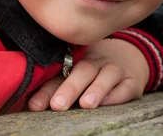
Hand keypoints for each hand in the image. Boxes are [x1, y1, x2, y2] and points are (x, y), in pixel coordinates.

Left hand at [28, 38, 148, 111]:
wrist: (130, 57)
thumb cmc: (93, 70)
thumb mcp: (74, 72)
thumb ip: (54, 85)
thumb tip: (30, 104)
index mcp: (76, 59)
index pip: (60, 73)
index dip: (47, 89)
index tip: (34, 105)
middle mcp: (96, 62)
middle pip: (83, 70)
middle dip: (70, 87)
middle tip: (58, 104)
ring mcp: (115, 70)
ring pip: (107, 75)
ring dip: (96, 89)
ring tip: (86, 104)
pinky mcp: (132, 81)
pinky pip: (126, 86)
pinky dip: (118, 94)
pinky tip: (108, 101)